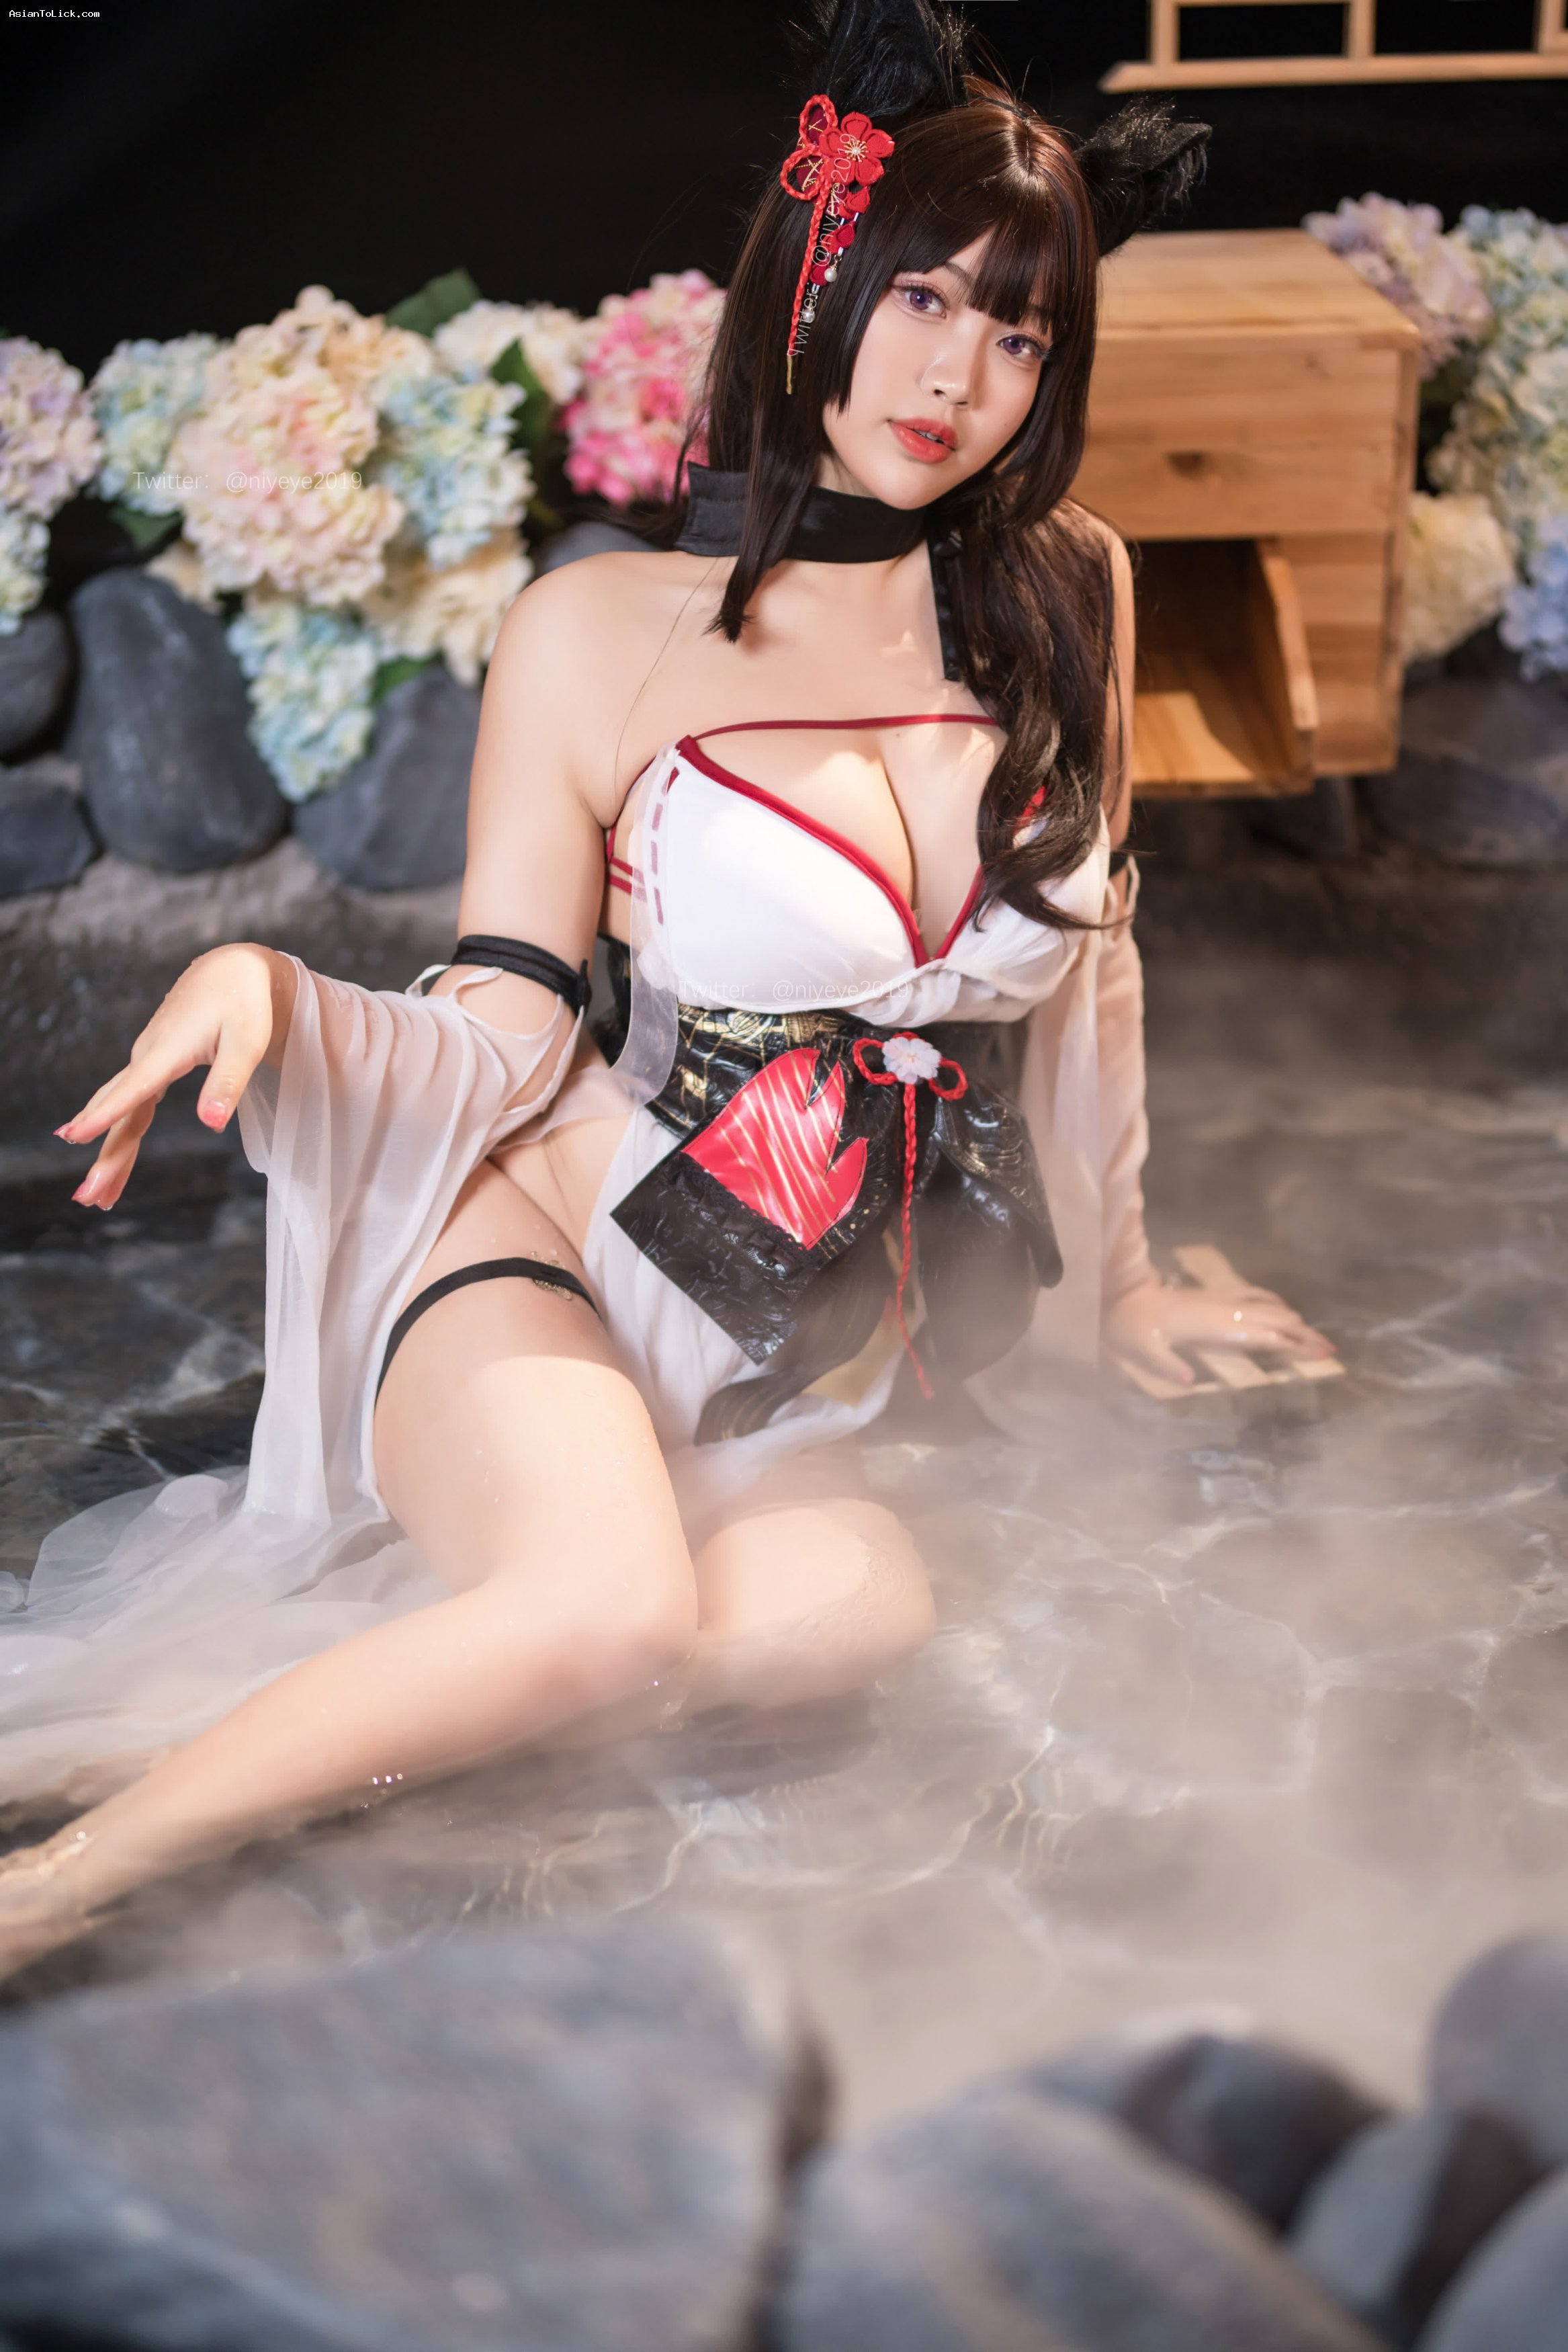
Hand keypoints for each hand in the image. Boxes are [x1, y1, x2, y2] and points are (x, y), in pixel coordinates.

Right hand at [55, 944, 294, 1210]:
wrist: (234, 971)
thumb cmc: (246, 1004)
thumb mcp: (247, 1042)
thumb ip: (227, 1082)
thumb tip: (211, 1125)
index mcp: (166, 1051)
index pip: (131, 1090)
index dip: (104, 1115)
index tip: (75, 1137)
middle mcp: (147, 1056)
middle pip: (120, 1113)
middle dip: (104, 1155)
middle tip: (87, 1197)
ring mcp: (147, 1061)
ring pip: (123, 1113)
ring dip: (109, 1152)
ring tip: (96, 1194)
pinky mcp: (153, 1064)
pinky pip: (131, 1105)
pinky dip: (121, 1133)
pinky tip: (112, 1155)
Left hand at [1105, 1274, 1336, 1389]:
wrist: (1121, 1295)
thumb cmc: (1131, 1327)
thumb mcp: (1142, 1350)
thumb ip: (1165, 1364)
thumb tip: (1185, 1382)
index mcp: (1212, 1326)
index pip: (1262, 1335)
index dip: (1292, 1344)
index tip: (1319, 1354)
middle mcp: (1223, 1309)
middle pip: (1274, 1320)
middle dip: (1304, 1334)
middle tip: (1331, 1350)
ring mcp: (1220, 1299)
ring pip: (1267, 1306)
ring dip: (1294, 1319)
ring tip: (1317, 1336)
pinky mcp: (1214, 1295)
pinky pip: (1253, 1295)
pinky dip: (1274, 1302)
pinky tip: (1284, 1309)